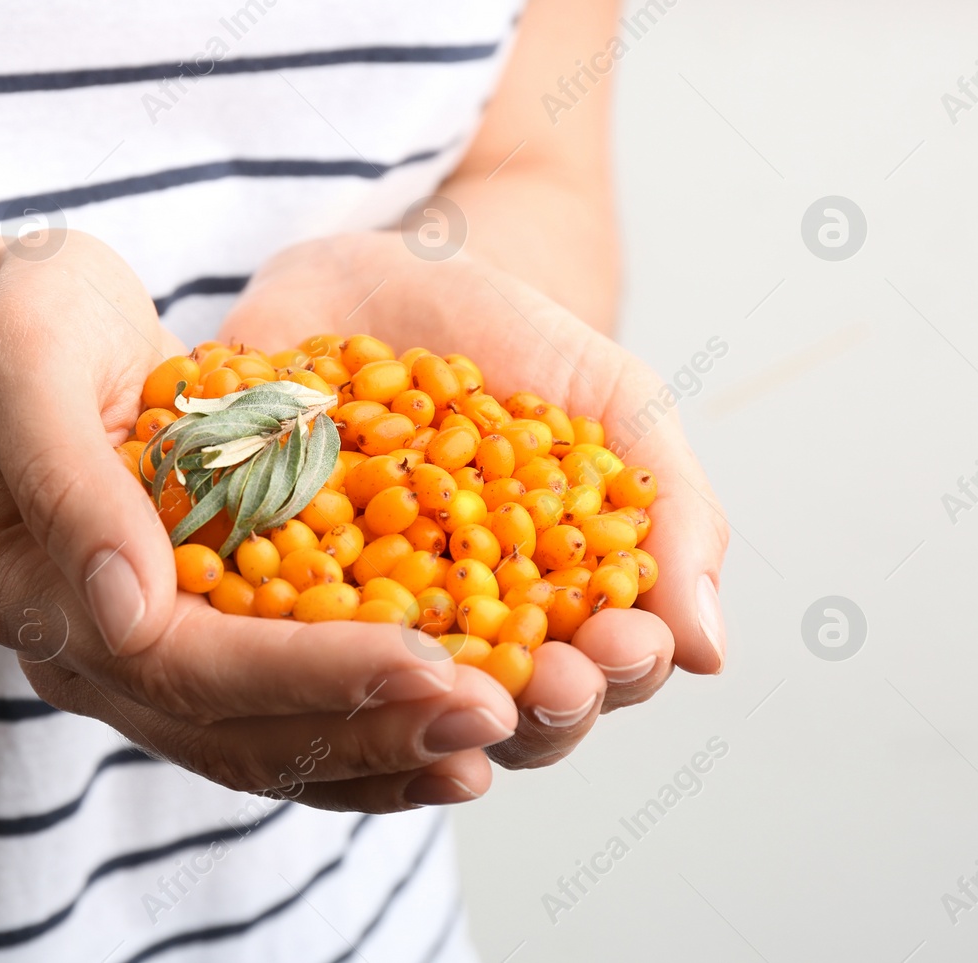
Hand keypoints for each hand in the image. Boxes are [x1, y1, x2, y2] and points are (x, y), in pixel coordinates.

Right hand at [0, 232, 519, 810]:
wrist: (9, 328)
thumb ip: (70, 483)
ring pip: (267, 746)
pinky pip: (282, 712)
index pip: (190, 665)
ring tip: (493, 739)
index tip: (431, 662)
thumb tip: (128, 616)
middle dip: (372, 724)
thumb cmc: (20, 323)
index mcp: (40, 597)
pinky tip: (444, 729)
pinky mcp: (192, 639)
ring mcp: (139, 659)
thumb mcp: (27, 362)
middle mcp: (91, 655)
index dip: (314, 673)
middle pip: (239, 731)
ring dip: (382, 751)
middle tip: (493, 714)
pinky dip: (365, 726)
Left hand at [221, 231, 728, 770]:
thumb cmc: (513, 339)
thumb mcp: (610, 397)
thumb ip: (670, 508)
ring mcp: (359, 617)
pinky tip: (301, 640)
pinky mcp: (264, 587)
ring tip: (436, 675)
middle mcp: (457, 633)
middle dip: (532, 707)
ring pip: (394, 699)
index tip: (619, 647)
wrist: (386, 266)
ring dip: (421, 703)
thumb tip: (713, 652)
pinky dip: (289, 645)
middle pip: (504, 711)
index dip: (617, 669)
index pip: (603, 670)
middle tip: (540, 682)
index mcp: (555, 605)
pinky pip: (273, 635)